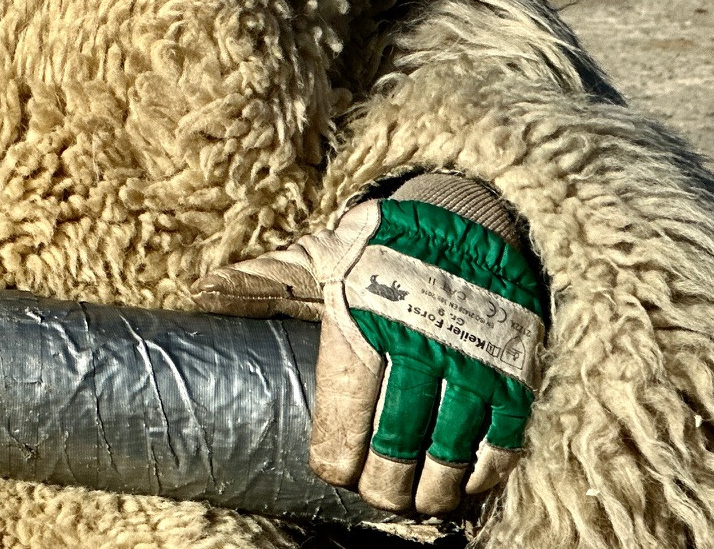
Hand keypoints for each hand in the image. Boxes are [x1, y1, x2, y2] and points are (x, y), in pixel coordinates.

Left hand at [194, 174, 545, 516]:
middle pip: (398, 445)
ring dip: (434, 489)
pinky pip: (503, 437)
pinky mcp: (515, 365)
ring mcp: (472, 357)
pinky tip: (466, 485)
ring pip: (451, 451)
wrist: (465, 212)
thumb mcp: (317, 257)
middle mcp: (418, 341)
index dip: (338, 458)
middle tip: (378, 495)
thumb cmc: (379, 246)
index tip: (334, 471)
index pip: (346, 415)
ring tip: (421, 501)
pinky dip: (484, 472)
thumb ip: (262, 284)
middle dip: (385, 486)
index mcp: (362, 319)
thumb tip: (198, 295)